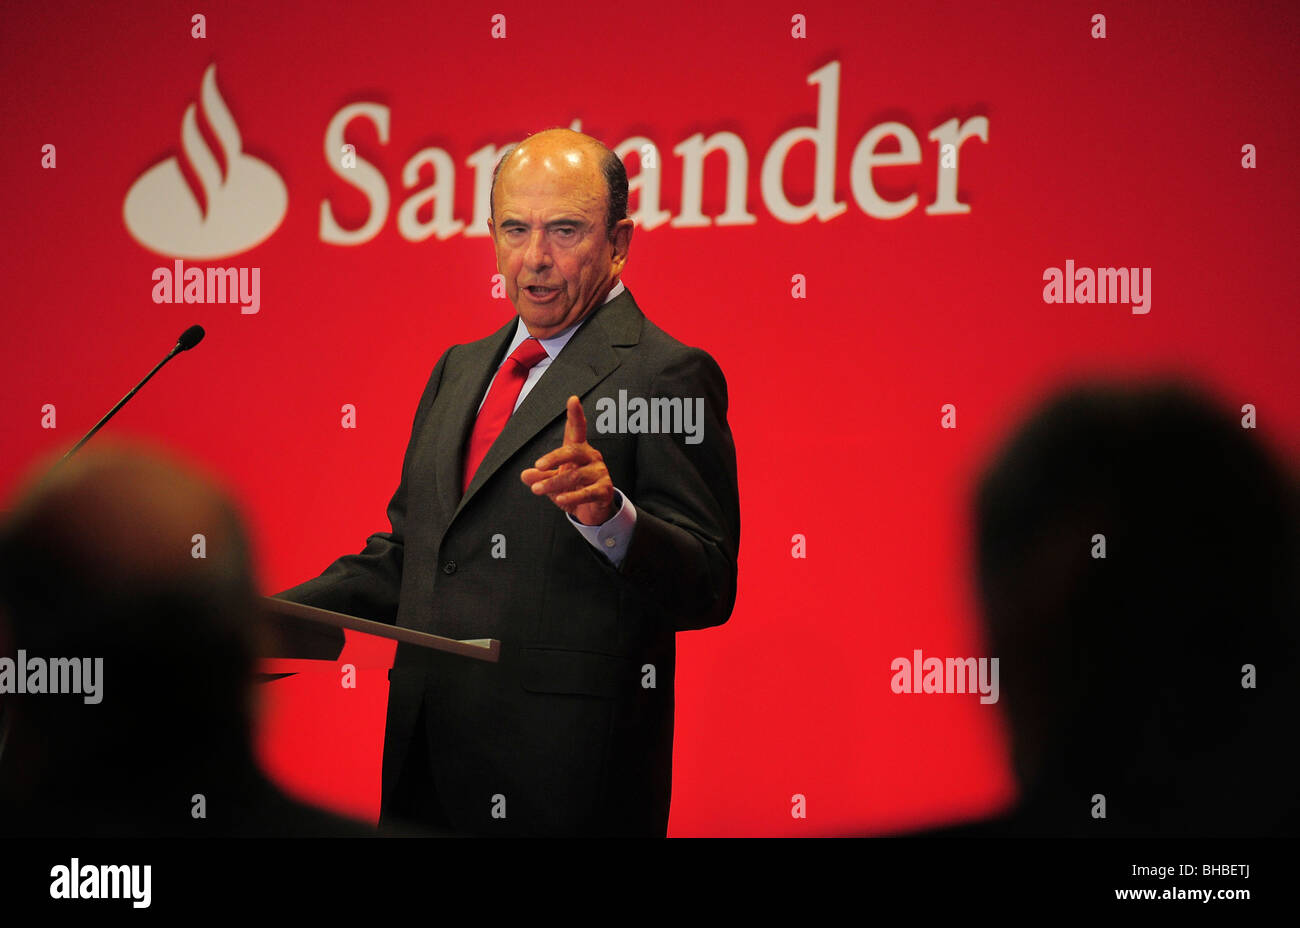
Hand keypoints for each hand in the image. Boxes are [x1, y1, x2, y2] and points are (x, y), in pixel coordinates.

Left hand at [520, 395, 616, 524]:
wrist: (594, 510)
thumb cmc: (574, 488)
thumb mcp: (553, 481)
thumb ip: (540, 476)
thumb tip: (525, 475)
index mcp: (578, 450)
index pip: (577, 429)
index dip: (575, 414)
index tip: (573, 399)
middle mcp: (591, 457)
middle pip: (573, 451)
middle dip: (554, 458)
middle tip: (538, 466)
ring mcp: (599, 473)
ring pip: (575, 475)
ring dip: (554, 483)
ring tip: (537, 489)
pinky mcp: (604, 490)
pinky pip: (587, 492)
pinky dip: (572, 496)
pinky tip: (560, 499)